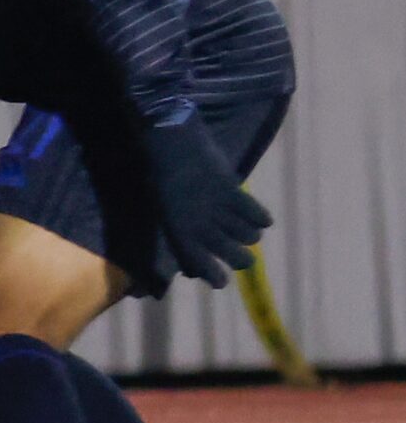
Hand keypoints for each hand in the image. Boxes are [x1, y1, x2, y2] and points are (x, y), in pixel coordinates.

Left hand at [141, 116, 269, 286]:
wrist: (168, 141)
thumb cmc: (159, 174)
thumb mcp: (161, 208)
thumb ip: (180, 230)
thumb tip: (193, 253)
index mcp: (178, 231)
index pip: (201, 265)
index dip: (215, 276)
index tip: (222, 281)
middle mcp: (200, 225)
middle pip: (235, 256)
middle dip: (241, 260)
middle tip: (242, 255)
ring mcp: (217, 209)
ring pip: (249, 237)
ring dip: (250, 235)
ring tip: (247, 229)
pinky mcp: (232, 191)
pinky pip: (256, 214)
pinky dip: (261, 217)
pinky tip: (260, 217)